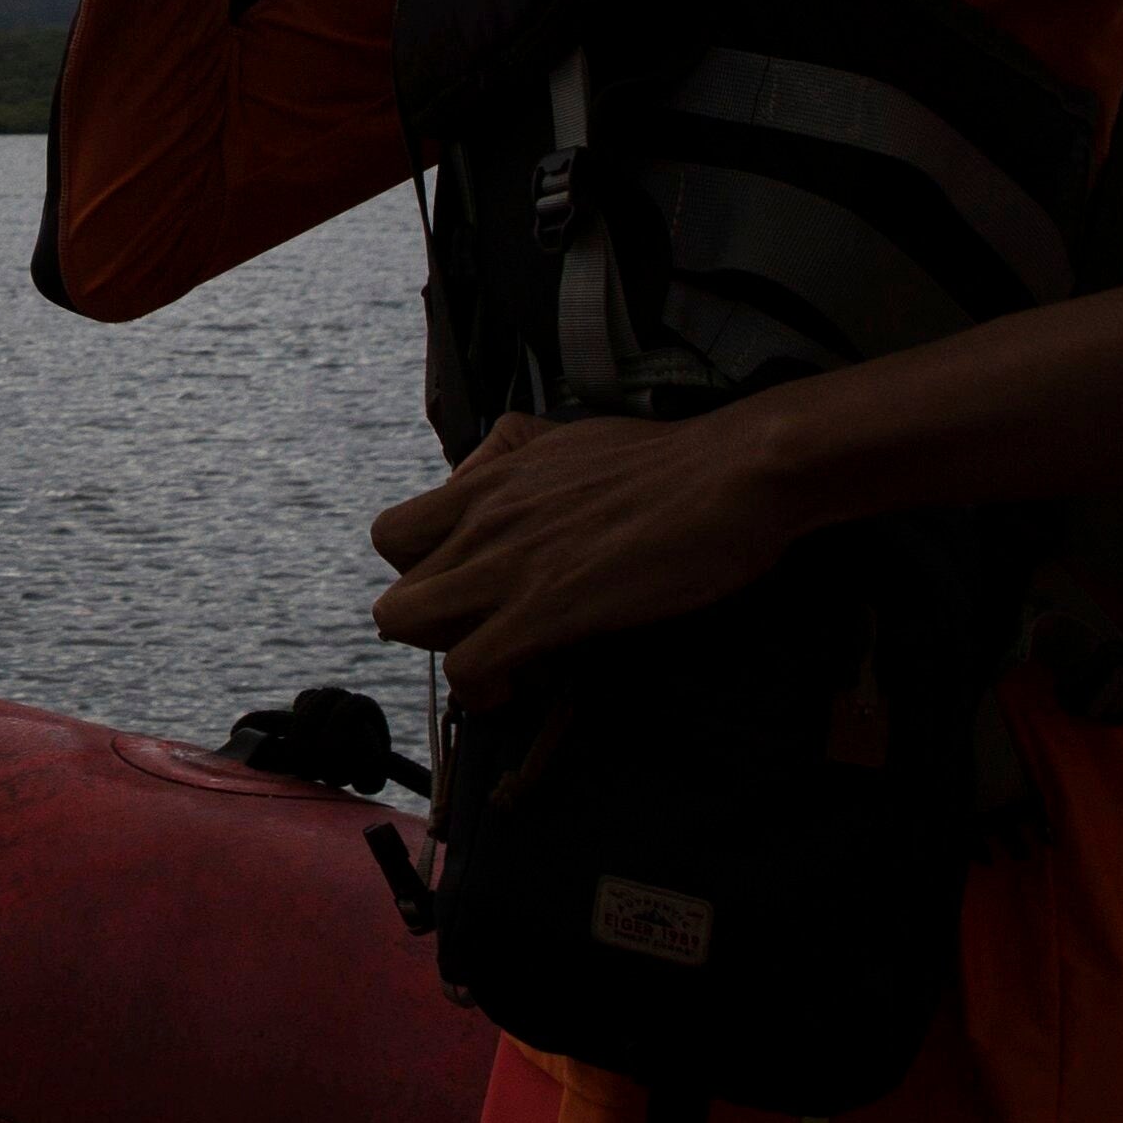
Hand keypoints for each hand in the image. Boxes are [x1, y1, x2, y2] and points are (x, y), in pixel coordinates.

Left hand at [367, 407, 808, 703]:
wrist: (731, 474)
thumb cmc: (665, 460)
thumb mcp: (565, 434)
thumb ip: (511, 450)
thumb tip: (482, 470)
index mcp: (487, 479)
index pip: (392, 534)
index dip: (420, 576)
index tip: (467, 593)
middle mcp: (482, 517)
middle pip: (393, 589)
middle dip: (430, 626)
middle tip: (484, 634)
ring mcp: (509, 560)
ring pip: (404, 621)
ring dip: (447, 656)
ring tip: (501, 661)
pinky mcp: (546, 605)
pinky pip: (468, 665)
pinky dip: (486, 689)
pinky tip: (526, 683)